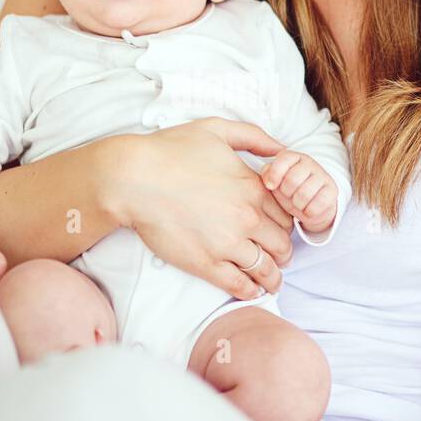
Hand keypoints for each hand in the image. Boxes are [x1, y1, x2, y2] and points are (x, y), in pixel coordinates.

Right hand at [112, 119, 294, 300]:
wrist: (133, 178)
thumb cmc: (169, 151)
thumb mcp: (217, 129)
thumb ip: (254, 137)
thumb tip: (282, 148)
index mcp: (253, 188)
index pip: (286, 216)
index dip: (285, 225)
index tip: (279, 230)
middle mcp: (247, 217)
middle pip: (282, 245)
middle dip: (283, 252)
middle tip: (279, 257)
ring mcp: (227, 243)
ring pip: (266, 269)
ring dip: (272, 277)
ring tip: (271, 281)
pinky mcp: (206, 263)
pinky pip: (239, 284)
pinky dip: (251, 291)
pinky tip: (252, 291)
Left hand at [260, 150, 338, 233]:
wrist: (310, 207)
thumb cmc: (289, 191)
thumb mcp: (274, 182)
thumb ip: (267, 175)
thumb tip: (269, 181)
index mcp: (294, 157)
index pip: (283, 160)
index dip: (274, 175)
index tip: (271, 186)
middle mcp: (310, 163)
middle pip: (292, 180)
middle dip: (286, 193)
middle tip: (289, 196)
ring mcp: (323, 176)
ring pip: (304, 194)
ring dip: (297, 204)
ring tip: (298, 203)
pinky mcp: (333, 191)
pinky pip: (316, 205)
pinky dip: (308, 212)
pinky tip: (308, 209)